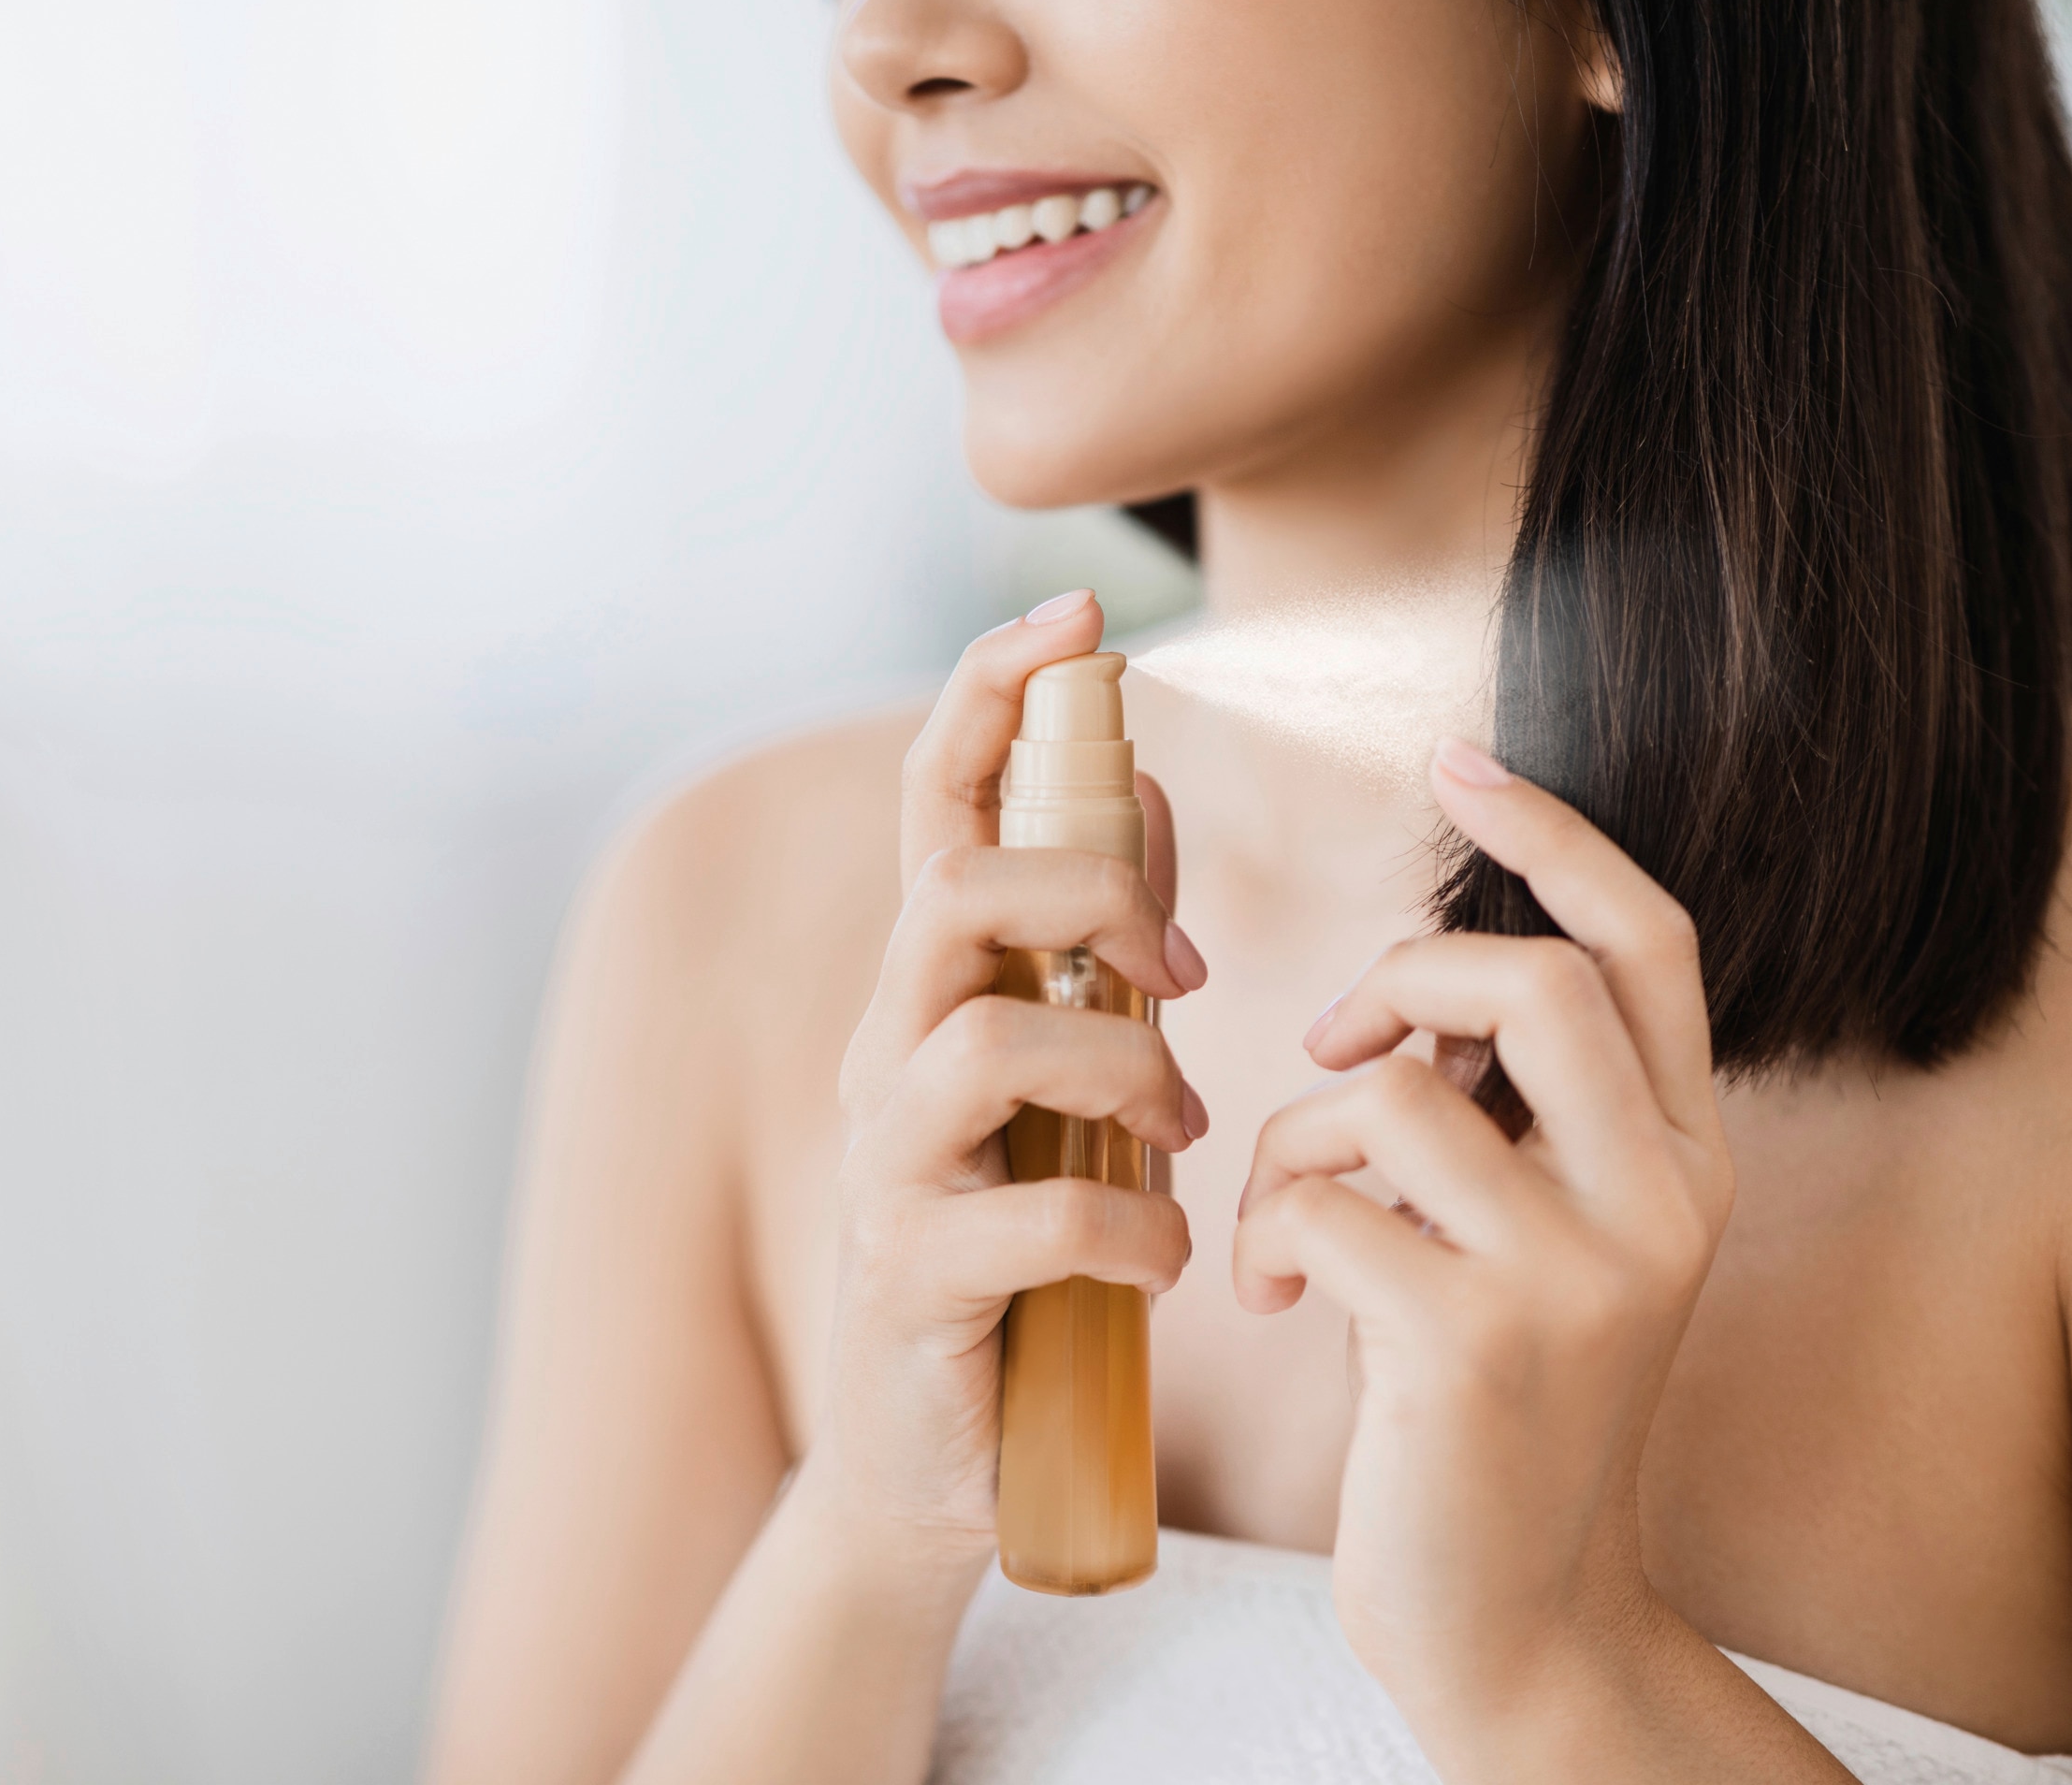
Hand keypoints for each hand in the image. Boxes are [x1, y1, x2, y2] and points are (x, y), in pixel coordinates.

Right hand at [800, 590, 1210, 1572]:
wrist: (937, 1459)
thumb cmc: (1018, 1254)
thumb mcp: (1059, 1084)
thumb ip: (1091, 945)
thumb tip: (1142, 790)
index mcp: (932, 995)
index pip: (938, 806)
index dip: (991, 694)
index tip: (1075, 613)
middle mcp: (886, 1060)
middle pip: (951, 898)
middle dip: (1087, 898)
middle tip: (1185, 981)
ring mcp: (885, 1171)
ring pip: (981, 1044)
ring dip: (1121, 1072)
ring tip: (1185, 1139)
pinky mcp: (910, 1281)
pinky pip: (1024, 1217)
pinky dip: (1124, 1229)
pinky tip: (1165, 1260)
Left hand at [1231, 735, 1734, 1735]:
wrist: (1508, 1612)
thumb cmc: (1485, 1402)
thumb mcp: (1531, 1238)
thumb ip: (1507, 1113)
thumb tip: (1411, 991)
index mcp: (1687, 1160)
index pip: (1648, 943)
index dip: (1553, 836)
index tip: (1460, 762)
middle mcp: (1665, 1204)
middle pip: (1532, 982)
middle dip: (1394, 982)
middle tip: (1331, 1054)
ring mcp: (1582, 1277)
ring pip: (1397, 1094)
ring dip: (1298, 1140)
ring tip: (1285, 1222)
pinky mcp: (1477, 1345)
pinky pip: (1324, 1200)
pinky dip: (1266, 1232)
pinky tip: (1271, 1300)